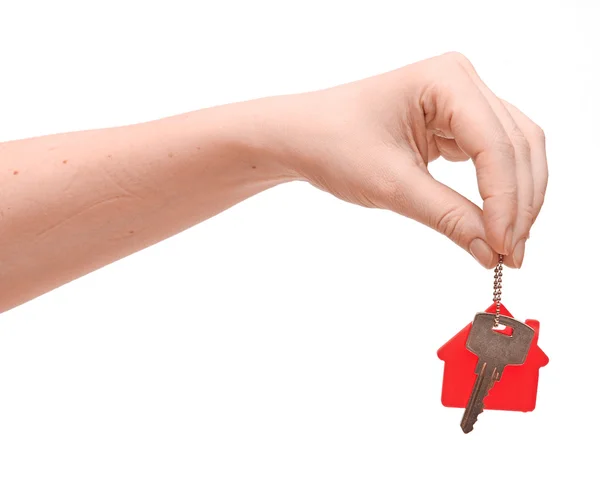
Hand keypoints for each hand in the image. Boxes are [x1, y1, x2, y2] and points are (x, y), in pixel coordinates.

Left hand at [270, 52, 546, 267]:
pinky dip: (499, 191)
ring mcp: (461, 100)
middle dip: (518, 204)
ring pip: (514, 151)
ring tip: (508, 247)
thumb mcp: (391, 185)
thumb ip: (448, 216)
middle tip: (512, 256)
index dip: (505, 200)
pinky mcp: (455, 122)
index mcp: (446, 79)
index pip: (496, 145)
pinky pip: (493, 157)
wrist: (301, 138)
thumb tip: (492, 253)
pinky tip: (497, 223)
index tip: (502, 247)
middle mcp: (461, 81)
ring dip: (517, 199)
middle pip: (517, 146)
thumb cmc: (332, 145)